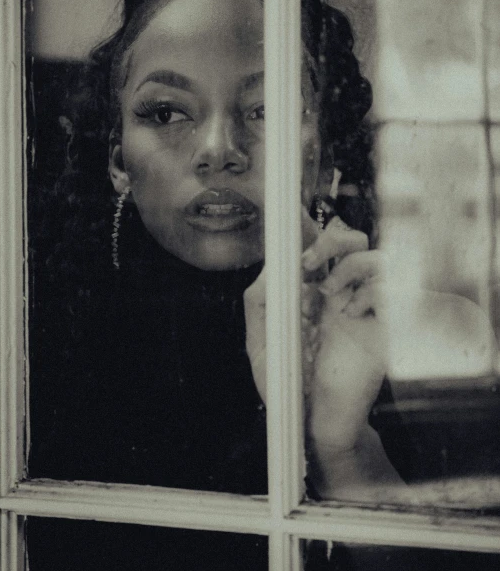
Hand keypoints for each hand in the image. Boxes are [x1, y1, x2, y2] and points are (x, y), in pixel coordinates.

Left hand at [244, 210, 399, 497]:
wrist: (318, 426)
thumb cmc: (290, 387)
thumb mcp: (261, 346)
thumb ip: (258, 305)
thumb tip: (269, 269)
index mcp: (311, 295)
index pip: (318, 248)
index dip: (310, 228)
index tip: (294, 222)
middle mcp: (339, 295)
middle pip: (349, 241)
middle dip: (330, 240)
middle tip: (310, 260)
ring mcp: (363, 308)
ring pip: (374, 256)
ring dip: (350, 264)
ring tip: (329, 292)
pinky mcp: (383, 326)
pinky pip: (389, 288)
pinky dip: (370, 291)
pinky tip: (350, 313)